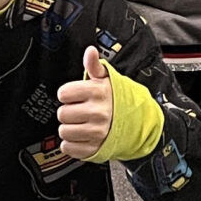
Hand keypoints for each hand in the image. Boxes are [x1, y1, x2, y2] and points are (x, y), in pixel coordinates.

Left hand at [56, 45, 115, 160]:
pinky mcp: (94, 149)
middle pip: (62, 113)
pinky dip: (71, 144)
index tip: (74, 96)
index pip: (64, 93)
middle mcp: (97, 113)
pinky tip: (81, 136)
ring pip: (64, 131)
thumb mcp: (107, 79)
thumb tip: (90, 51)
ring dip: (69, 128)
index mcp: (98, 93)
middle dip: (68, 111)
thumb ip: (94, 65)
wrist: (138, 122)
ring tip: (80, 123)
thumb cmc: (118, 100)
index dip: (68, 94)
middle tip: (79, 110)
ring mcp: (96, 133)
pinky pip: (68, 147)